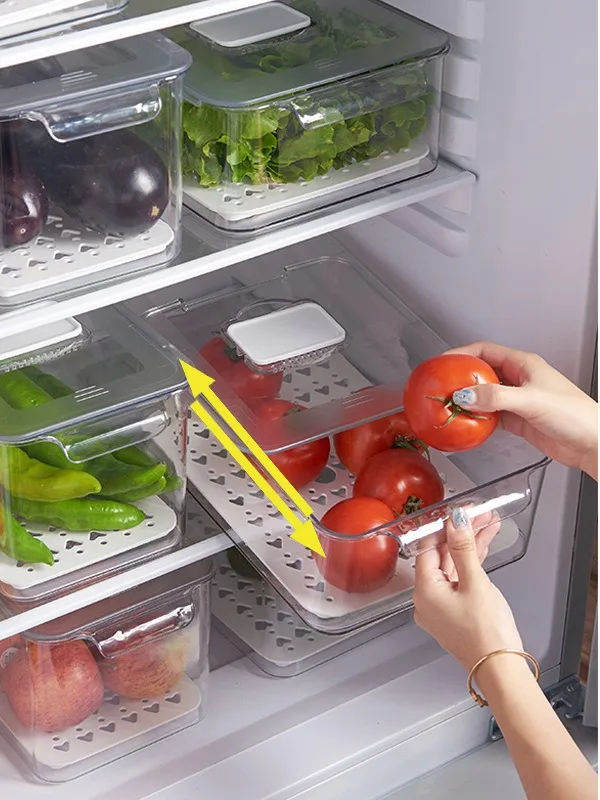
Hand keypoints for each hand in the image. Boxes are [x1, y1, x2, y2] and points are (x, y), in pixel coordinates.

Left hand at [413, 507, 522, 670]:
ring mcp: (440, 606)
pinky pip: (459, 580)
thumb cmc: (487, 635)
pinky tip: (484, 547)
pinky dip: (471, 564)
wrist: (502, 670)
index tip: (459, 512)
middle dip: (462, 534)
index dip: (444, 527)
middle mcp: (427, 599)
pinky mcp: (454, 611)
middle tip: (480, 516)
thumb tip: (455, 522)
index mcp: (424, 591)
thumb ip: (464, 548)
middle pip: (442, 556)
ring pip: (453, 566)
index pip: (428, 548)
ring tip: (488, 524)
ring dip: (470, 546)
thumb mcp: (475, 583)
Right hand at [448, 342, 597, 478]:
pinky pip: (491, 415)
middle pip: (481, 373)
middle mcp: (519, 379)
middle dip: (460, 379)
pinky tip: (469, 424)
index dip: (461, 354)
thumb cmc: (573, 414)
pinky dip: (478, 419)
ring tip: (450, 407)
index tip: (443, 362)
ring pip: (484, 395)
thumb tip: (465, 396)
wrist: (591, 442)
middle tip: (442, 388)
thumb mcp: (531, 400)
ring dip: (468, 401)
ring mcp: (517, 399)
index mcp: (523, 364)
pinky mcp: (518, 419)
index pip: (484, 351)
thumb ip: (496, 397)